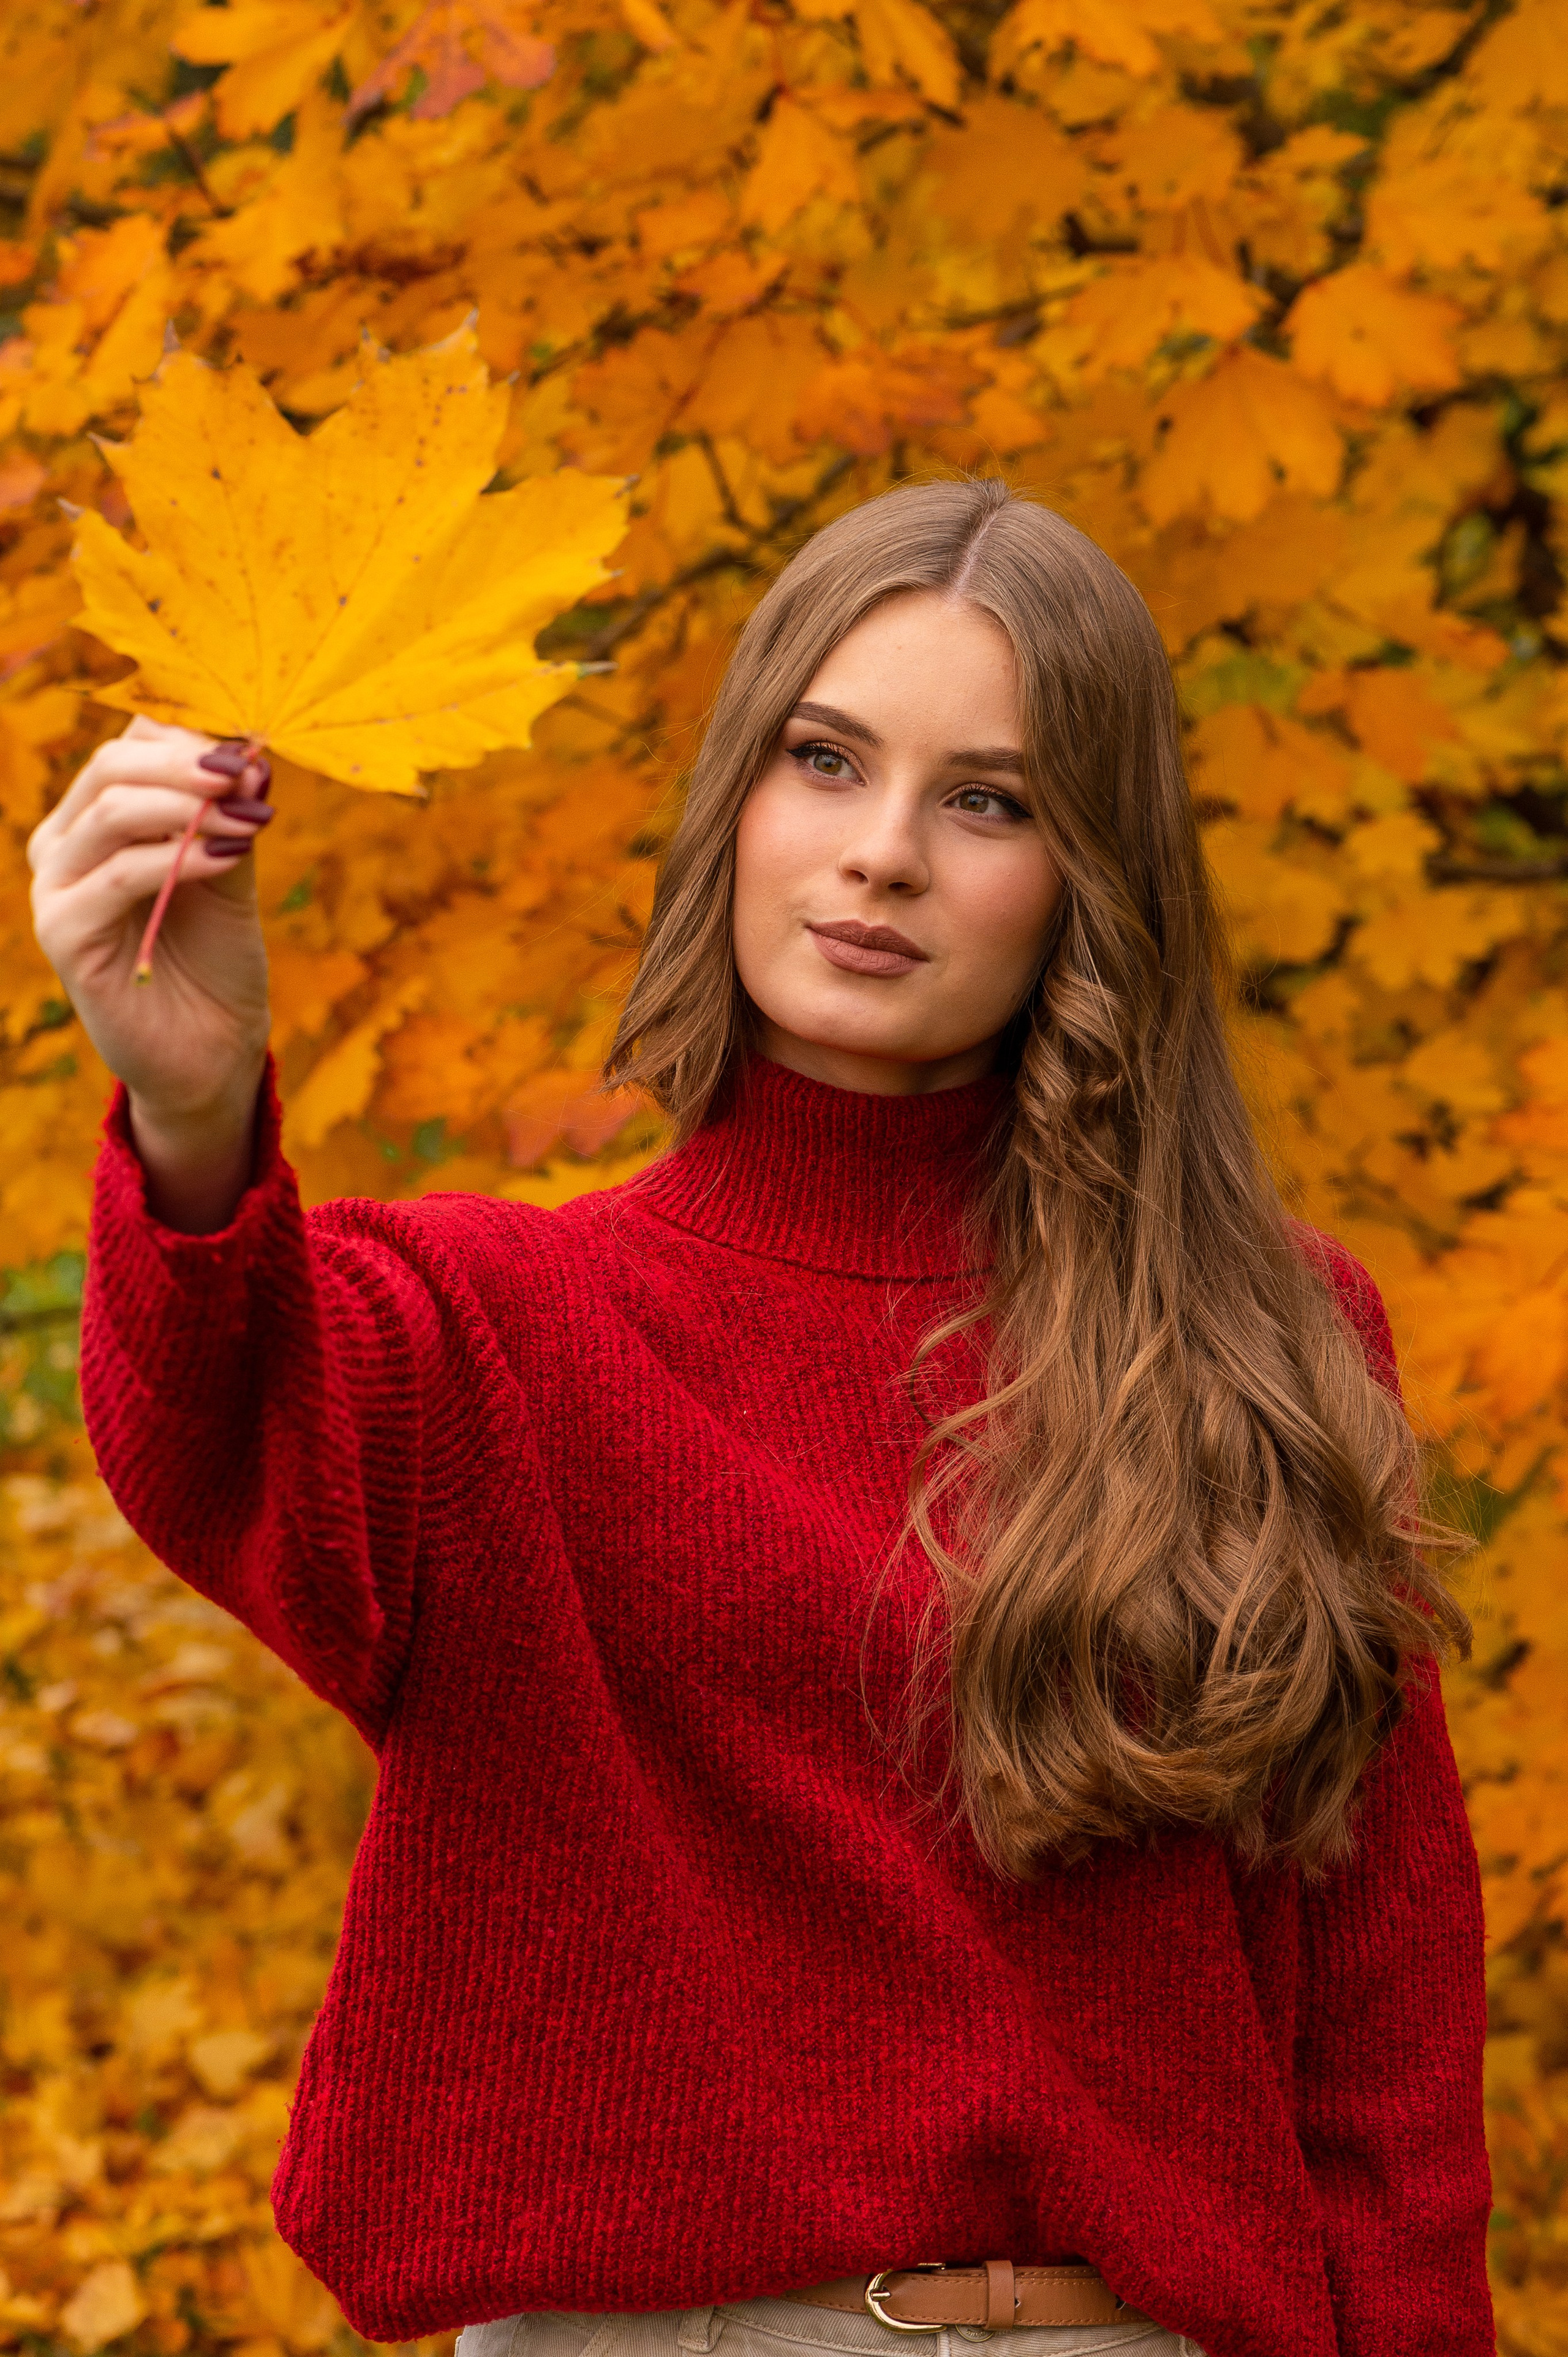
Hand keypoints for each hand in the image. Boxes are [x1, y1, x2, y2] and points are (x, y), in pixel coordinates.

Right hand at [29, 716, 273, 1230]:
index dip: (193, 735)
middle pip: (115, 764)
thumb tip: (252, 754)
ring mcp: (55, 888)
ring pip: (113, 811)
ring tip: (251, 820)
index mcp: (96, 817)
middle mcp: (64, 843)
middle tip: (251, 776)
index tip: (257, 750)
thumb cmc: (217, 959)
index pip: (130, 742)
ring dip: (191, 807)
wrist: (211, 1050)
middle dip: (191, 764)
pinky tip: (230, 858)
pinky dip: (180, 858)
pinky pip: (121, 875)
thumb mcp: (231, 870)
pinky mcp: (64, 934)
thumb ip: (229, 815)